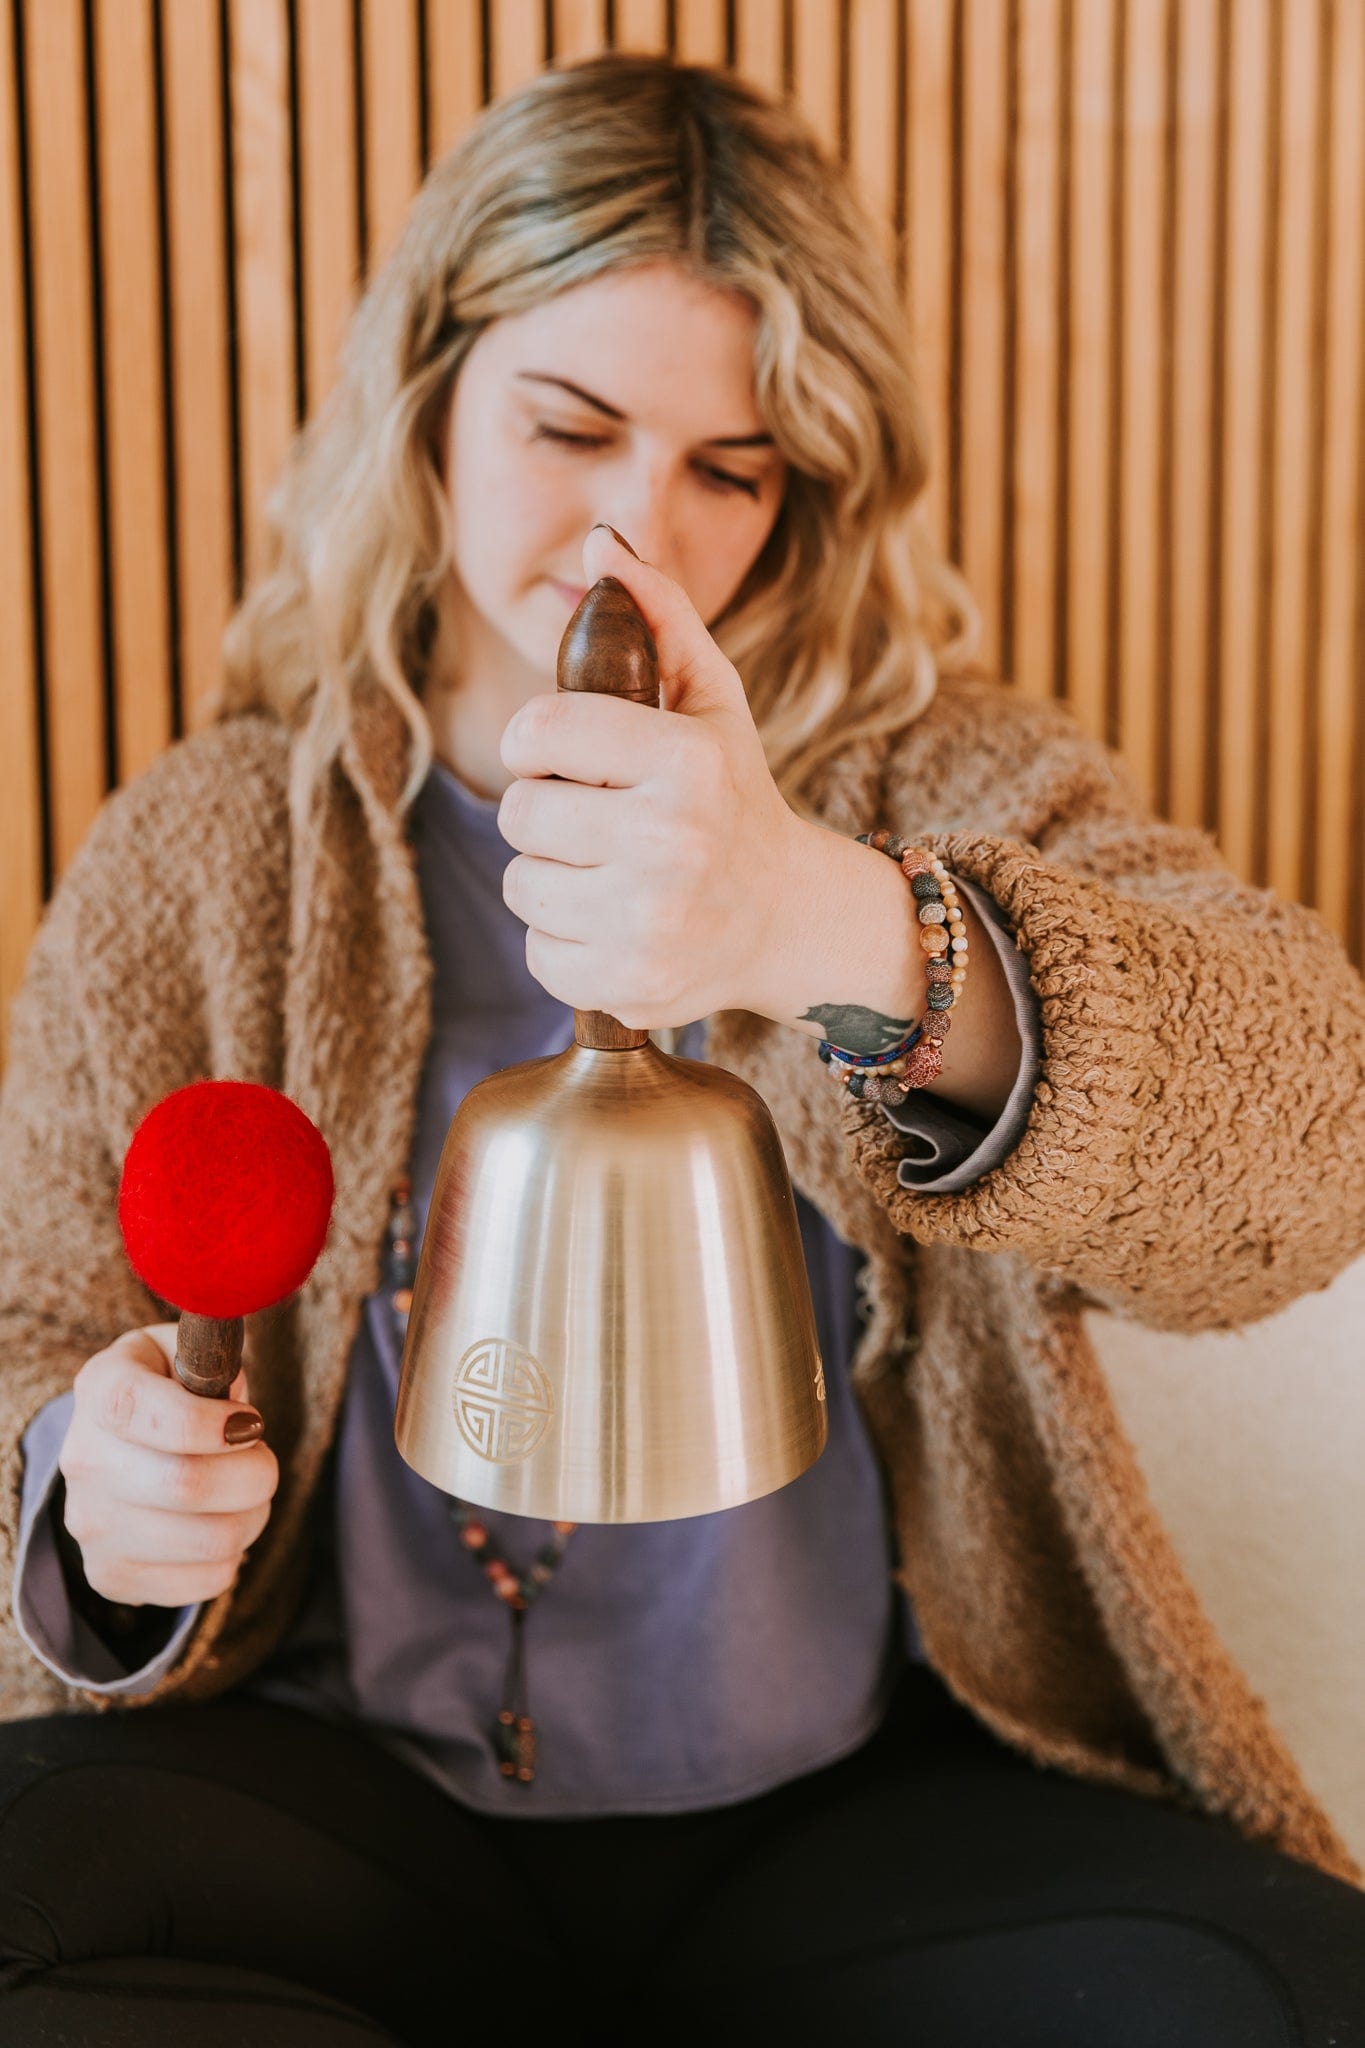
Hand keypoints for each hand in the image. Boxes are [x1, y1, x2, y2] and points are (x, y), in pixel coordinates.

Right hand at [57, 1323, 277, 1608]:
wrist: (122, 1447)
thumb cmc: (171, 1390)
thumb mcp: (184, 1350)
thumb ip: (213, 1357)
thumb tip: (233, 1402)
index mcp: (100, 1390)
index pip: (138, 1410)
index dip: (208, 1422)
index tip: (248, 1422)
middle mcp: (83, 1461)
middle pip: (187, 1485)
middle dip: (254, 1472)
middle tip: (258, 1457)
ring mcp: (91, 1527)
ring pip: (211, 1540)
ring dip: (253, 1515)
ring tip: (244, 1491)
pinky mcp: (112, 1576)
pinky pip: (209, 1580)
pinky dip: (235, 1554)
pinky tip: (218, 1524)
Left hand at [497, 525, 805, 1029]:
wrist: (786, 918)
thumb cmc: (732, 795)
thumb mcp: (710, 699)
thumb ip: (659, 616)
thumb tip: (602, 542)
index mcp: (687, 761)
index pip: (538, 733)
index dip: (535, 744)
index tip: (560, 755)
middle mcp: (671, 842)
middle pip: (518, 815)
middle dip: (545, 814)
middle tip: (597, 820)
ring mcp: (651, 922)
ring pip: (520, 886)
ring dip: (550, 878)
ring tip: (609, 871)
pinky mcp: (632, 986)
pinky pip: (537, 953)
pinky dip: (563, 942)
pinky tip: (614, 923)